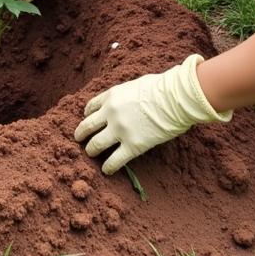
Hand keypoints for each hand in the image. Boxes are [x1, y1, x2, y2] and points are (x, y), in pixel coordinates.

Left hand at [75, 54, 231, 173]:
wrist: (175, 98)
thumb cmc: (161, 88)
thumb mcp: (135, 85)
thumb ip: (125, 94)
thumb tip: (128, 99)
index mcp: (111, 96)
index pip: (90, 107)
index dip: (87, 115)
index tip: (88, 120)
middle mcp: (110, 113)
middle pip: (87, 127)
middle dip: (81, 134)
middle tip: (79, 140)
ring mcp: (120, 130)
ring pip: (95, 145)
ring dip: (91, 151)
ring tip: (91, 154)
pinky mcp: (132, 146)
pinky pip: (114, 161)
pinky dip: (107, 167)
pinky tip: (106, 170)